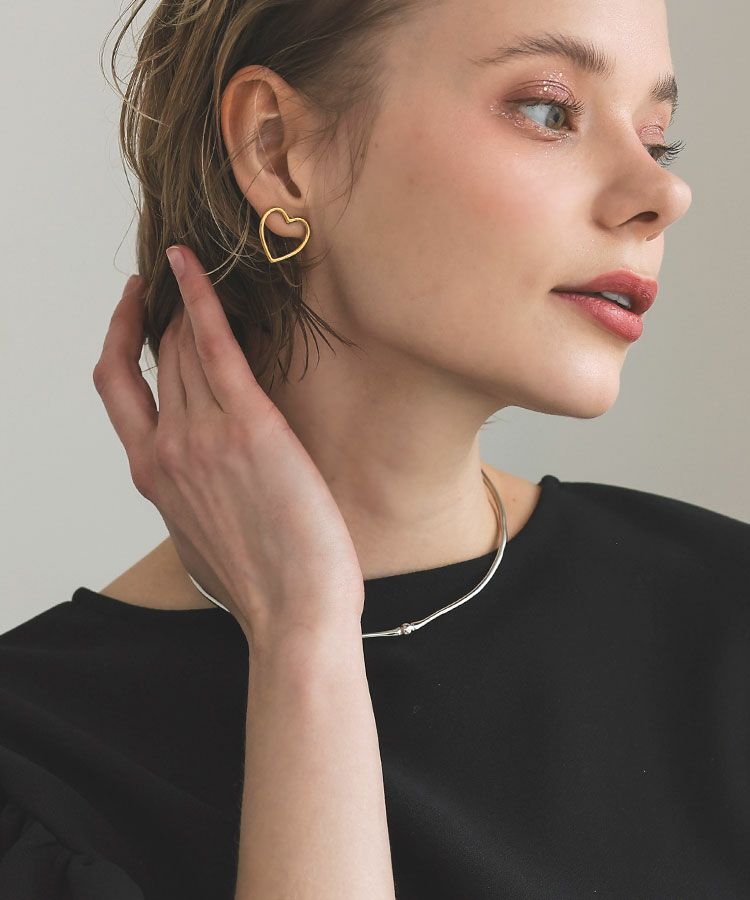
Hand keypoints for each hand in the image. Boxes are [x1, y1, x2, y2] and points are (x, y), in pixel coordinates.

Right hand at [92, 247, 364, 644]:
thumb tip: (205, 471)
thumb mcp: (203, 536)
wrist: (295, 615)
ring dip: (187, 301)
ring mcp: (202, 435)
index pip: (120, 388)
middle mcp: (166, 449)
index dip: (120, 339)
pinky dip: (200, 300)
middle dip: (167, 310)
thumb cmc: (262, 583)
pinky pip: (215, 347)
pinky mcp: (249, 426)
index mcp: (153, 476)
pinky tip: (193, 266)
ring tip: (200, 265)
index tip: (132, 308)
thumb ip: (192, 493)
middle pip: (159, 358)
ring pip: (184, 347)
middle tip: (182, 275)